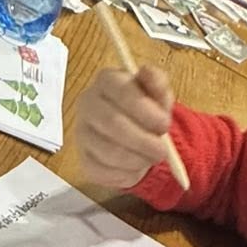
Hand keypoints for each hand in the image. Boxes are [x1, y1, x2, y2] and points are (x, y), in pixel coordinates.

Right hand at [77, 62, 174, 192]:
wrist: (134, 136)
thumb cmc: (145, 111)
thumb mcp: (157, 94)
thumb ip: (157, 82)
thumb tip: (147, 71)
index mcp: (106, 80)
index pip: (121, 91)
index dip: (145, 110)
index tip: (165, 125)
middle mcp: (86, 103)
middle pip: (112, 122)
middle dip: (142, 140)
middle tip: (162, 152)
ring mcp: (81, 133)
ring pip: (108, 151)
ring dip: (136, 159)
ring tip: (150, 159)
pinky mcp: (82, 160)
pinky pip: (103, 171)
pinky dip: (125, 174)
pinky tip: (135, 168)